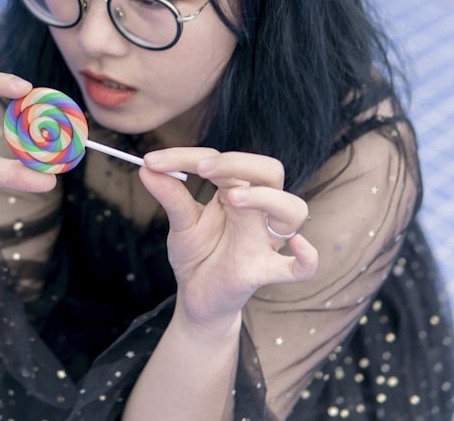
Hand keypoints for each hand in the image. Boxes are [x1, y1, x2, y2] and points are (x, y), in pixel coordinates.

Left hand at [141, 148, 318, 328]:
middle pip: (270, 172)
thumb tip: (145, 167)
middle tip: (203, 169)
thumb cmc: (197, 254)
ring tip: (231, 198)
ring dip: (267, 198)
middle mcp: (257, 211)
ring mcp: (264, 241)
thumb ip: (170, 196)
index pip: (224, 161)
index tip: (153, 161)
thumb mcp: (181, 223)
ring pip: (293, 209)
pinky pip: (300, 269)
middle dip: (239, 163)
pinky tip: (298, 246)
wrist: (196, 297)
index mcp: (236, 192)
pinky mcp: (264, 271)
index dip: (188, 156)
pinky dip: (307, 258)